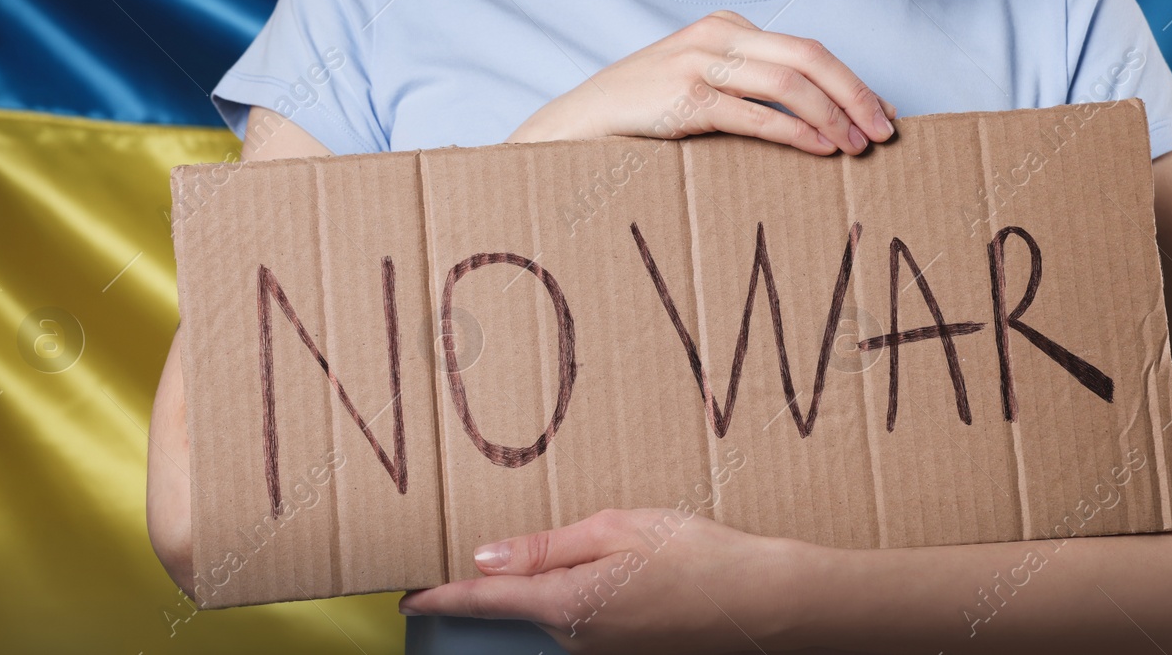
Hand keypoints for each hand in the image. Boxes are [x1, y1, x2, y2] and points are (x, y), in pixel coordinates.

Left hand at [396, 508, 801, 653]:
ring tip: (603, 539)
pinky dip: (588, 587)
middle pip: (522, 601)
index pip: (483, 600)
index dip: (441, 595)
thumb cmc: (696, 557)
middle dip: (516, 570)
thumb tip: (485, 557)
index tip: (407, 592)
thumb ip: (545, 546)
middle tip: (533, 529)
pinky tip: (627, 562)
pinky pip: (586, 615)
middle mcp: (574, 637)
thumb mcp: (616, 530)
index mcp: (564, 604)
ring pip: (556, 606)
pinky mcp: (626, 648)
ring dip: (559, 575)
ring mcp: (602, 649)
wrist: (764, 604)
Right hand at [506, 10, 896, 155]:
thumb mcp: (697, 82)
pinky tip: (820, 149)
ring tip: (857, 146)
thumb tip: (815, 116)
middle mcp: (716, 36)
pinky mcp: (685, 98)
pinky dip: (795, 132)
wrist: (578, 122)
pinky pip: (756, 115)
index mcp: (725, 27)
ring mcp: (699, 64)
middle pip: (808, 58)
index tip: (882, 112)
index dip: (851, 81)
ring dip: (832, 116)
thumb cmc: (644, 111)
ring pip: (788, 84)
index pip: (806, 49)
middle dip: (855, 94)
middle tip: (885, 131)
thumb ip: (745, 84)